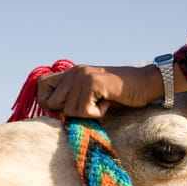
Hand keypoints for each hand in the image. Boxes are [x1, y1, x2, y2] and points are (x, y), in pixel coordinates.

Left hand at [37, 64, 161, 117]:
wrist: (144, 85)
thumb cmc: (121, 94)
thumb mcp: (93, 94)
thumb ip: (74, 98)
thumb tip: (54, 112)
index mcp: (72, 73)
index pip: (41, 85)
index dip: (46, 101)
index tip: (61, 110)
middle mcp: (75, 72)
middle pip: (53, 103)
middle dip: (70, 112)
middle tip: (90, 106)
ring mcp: (83, 76)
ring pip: (69, 110)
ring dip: (88, 114)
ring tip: (103, 102)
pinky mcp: (93, 83)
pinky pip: (84, 111)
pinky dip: (98, 113)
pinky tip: (108, 103)